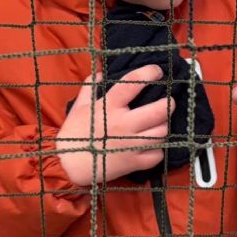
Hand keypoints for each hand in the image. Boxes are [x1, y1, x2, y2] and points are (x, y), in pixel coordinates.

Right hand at [55, 65, 172, 185]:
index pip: (132, 84)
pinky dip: (158, 150)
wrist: (67, 165)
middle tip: (169, 102)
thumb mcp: (78, 106)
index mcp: (109, 107)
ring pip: (161, 133)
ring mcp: (130, 145)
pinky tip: (152, 146)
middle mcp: (123, 124)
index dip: (148, 73)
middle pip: (158, 111)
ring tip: (160, 124)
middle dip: (168, 104)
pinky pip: (157, 155)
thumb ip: (89, 86)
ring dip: (163, 126)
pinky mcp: (133, 163)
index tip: (158, 71)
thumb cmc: (73, 133)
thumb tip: (101, 72)